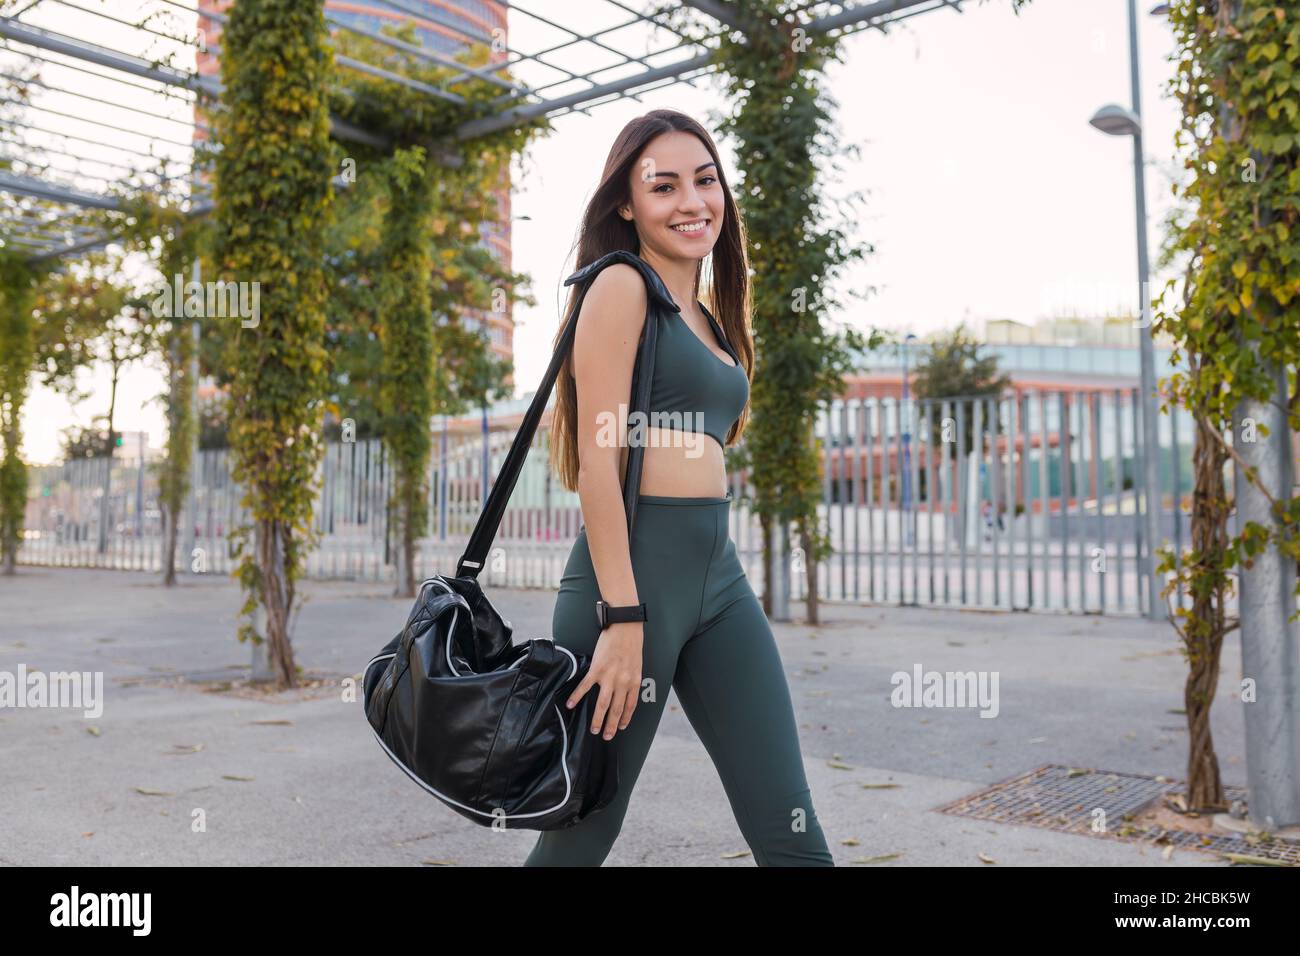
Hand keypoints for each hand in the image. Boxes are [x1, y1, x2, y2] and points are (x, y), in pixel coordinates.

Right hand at [565, 621, 642, 739]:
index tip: (621, 727)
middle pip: (616, 709)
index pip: (630, 706)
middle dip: (611, 725)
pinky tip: (570, 704)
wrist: (625, 626)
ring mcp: (609, 677)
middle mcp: (623, 682)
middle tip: (606, 736)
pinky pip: (585, 686)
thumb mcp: (637, 664)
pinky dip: (577, 696)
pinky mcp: (597, 669)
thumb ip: (632, 678)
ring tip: (594, 729)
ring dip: (598, 719)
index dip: (625, 718)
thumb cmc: (632, 643)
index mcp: (635, 681)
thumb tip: (626, 689)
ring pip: (602, 704)